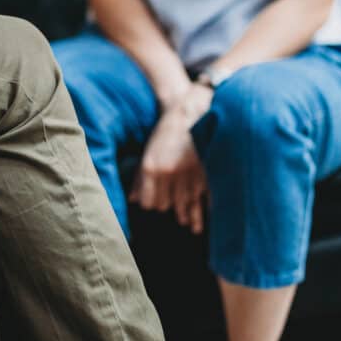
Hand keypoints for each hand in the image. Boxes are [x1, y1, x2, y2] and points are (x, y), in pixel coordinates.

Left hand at [130, 83, 213, 233]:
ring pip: (186, 203)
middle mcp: (168, 173)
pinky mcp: (205, 172)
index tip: (157, 206)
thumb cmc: (164, 134)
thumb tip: (133, 199)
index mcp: (150, 168)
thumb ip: (139, 178)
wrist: (188, 114)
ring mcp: (188, 173)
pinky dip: (205, 206)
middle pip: (168, 205)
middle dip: (171, 209)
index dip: (153, 205)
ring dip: (189, 215)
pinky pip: (204, 196)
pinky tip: (207, 214)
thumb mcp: (147, 153)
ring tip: (192, 226)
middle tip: (177, 216)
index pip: (150, 201)